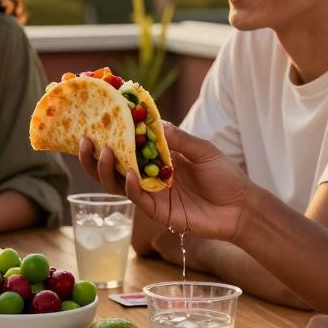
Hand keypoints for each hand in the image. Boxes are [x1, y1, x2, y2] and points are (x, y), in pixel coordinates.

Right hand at [80, 123, 252, 241]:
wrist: (241, 207)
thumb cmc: (224, 175)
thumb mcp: (203, 150)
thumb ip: (178, 138)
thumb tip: (151, 121)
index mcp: (157, 156)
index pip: (128, 142)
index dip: (112, 132)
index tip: (97, 116)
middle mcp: (149, 174)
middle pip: (113, 165)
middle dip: (96, 153)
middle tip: (87, 139)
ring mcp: (151, 193)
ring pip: (117, 182)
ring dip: (107, 168)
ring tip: (104, 151)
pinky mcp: (157, 211)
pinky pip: (136, 198)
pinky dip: (129, 186)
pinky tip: (128, 174)